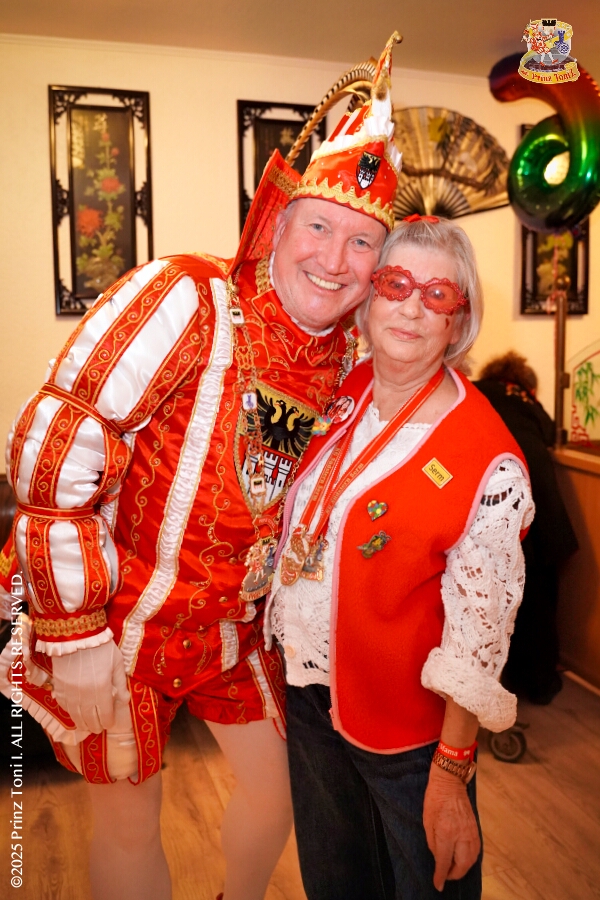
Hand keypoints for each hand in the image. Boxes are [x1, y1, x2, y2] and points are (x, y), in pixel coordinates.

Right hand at [51, 639, 129, 732]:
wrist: (77, 635)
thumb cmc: (101, 647)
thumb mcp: (117, 663)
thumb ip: (120, 684)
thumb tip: (125, 700)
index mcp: (103, 690)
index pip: (106, 715)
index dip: (108, 722)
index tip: (110, 723)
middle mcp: (86, 696)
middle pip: (90, 720)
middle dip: (96, 726)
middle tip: (98, 728)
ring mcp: (70, 694)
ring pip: (76, 716)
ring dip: (82, 723)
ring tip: (87, 726)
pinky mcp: (59, 688)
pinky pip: (64, 707)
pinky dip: (70, 713)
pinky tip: (74, 713)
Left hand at [423, 764, 480, 891]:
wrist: (450, 781)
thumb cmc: (434, 799)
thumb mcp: (427, 821)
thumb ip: (432, 842)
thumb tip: (438, 857)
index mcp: (446, 832)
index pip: (444, 861)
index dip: (440, 875)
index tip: (437, 885)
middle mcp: (461, 835)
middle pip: (462, 864)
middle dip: (453, 874)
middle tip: (444, 875)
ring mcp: (471, 832)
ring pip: (472, 860)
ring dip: (463, 868)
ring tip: (453, 869)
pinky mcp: (476, 828)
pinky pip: (476, 851)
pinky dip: (470, 859)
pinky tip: (463, 859)